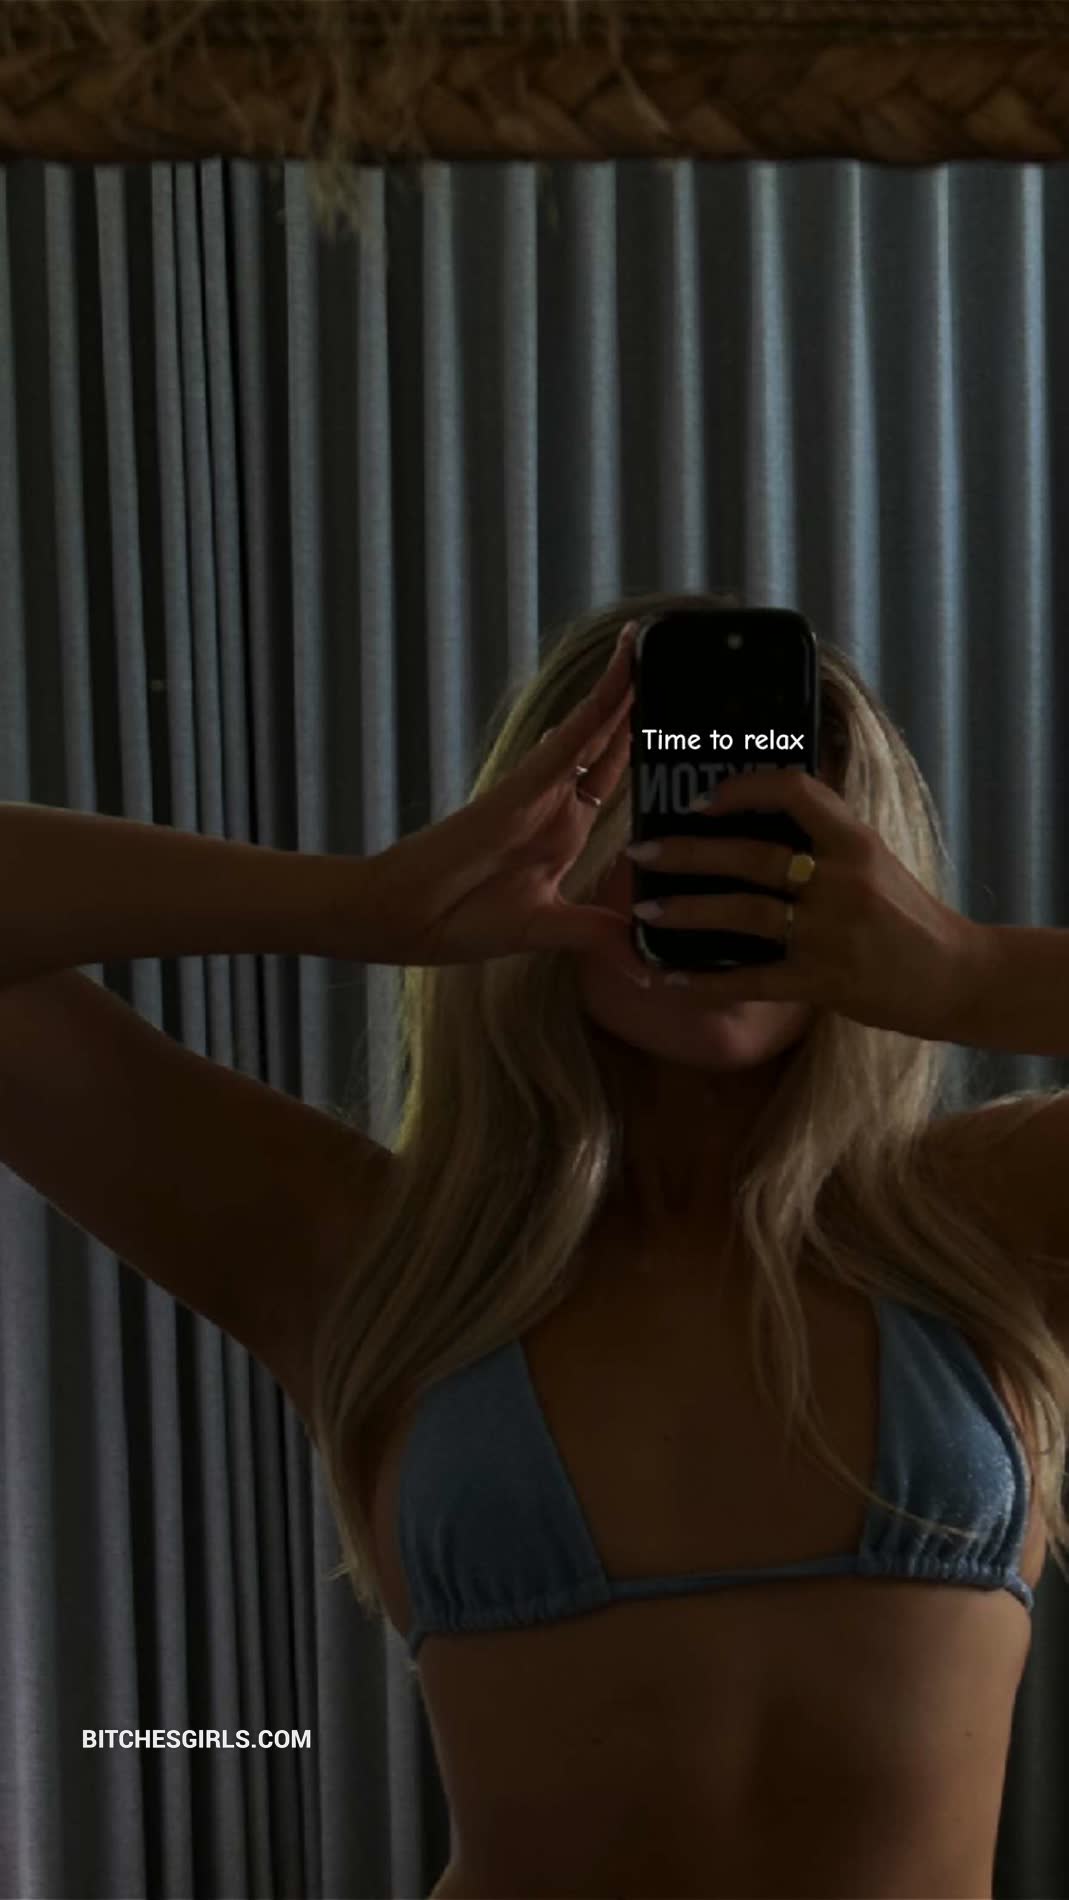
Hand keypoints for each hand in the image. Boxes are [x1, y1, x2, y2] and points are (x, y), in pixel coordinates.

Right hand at [346, 624, 640, 969]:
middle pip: (608, 742)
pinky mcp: (520, 790)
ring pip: (590, 731)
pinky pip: (567, 744)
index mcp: (563, 833)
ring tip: (645, 645)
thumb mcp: (550, 932)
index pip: (614, 778)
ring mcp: (539, 792)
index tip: (677, 722)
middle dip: (637, 705)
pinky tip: (620, 682)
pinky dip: (594, 713)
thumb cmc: (461, 921)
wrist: (405, 920)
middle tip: (669, 659)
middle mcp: (555, 804)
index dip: (643, 747)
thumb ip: (596, 936)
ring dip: (620, 691)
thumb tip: (644, 966)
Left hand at [632, 767, 991, 1040]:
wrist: (958, 978)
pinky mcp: (825, 980)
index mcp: (855, 840)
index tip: (700, 800)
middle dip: (687, 852)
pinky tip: (671, 979)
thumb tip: (756, 819)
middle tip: (641, 851)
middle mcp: (842, 879)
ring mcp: (831, 932)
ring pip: (743, 912)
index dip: (741, 788)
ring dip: (687, 910)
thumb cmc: (909, 918)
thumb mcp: (875, 862)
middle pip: (751, 855)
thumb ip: (825, 841)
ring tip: (646, 909)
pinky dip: (706, 981)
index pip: (794, 790)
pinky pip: (752, 980)